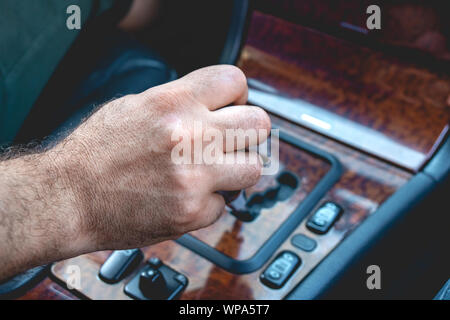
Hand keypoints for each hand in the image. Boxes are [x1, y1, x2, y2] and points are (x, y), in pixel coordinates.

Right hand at [52, 65, 270, 251]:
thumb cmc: (95, 153)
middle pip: (258, 124)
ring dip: (238, 171)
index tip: (231, 109)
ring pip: (254, 168)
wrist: (68, 197)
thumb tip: (212, 104)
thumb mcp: (136, 106)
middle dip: (248, 134)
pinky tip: (187, 198)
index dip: (237, 96)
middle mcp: (189, 135)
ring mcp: (194, 176)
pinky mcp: (192, 211)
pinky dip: (209, 203)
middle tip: (232, 142)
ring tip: (214, 173)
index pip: (235, 82)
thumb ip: (180, 102)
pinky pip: (224, 205)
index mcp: (173, 102)